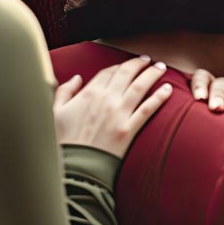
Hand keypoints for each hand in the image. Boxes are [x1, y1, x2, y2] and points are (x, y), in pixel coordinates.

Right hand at [54, 56, 172, 158]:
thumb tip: (77, 78)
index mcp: (89, 93)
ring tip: (161, 67)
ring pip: (140, 86)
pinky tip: (168, 89)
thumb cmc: (64, 140)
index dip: (118, 66)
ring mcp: (120, 113)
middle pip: (126, 74)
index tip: (125, 65)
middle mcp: (107, 99)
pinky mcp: (130, 128)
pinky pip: (148, 108)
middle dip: (138, 64)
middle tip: (147, 59)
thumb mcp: (54, 111)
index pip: (108, 72)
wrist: (76, 165)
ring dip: (152, 74)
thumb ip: (64, 91)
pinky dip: (160, 97)